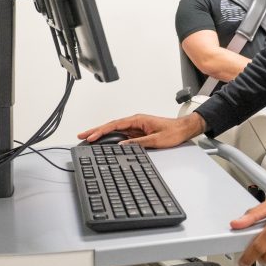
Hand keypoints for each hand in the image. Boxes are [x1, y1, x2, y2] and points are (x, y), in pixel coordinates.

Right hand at [77, 112, 205, 148]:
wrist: (184, 129)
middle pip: (111, 126)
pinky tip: (104, 143)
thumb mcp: (156, 140)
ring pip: (115, 131)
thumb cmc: (173, 132)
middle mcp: (135, 122)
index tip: (90, 136)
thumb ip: (138, 143)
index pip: (114, 125)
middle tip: (81, 135)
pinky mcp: (138, 133)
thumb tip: (122, 146)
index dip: (101, 131)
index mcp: (137, 120)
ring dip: (102, 134)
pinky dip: (111, 138)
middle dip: (95, 131)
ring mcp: (136, 127)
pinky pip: (121, 135)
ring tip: (88, 139)